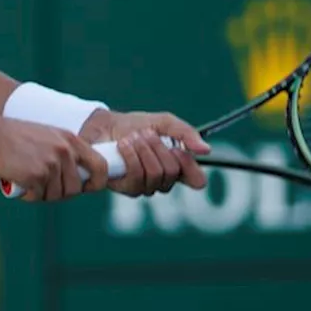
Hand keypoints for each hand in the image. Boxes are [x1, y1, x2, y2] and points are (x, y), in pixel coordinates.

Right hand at [0, 114, 109, 201]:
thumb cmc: (14, 138)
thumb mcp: (47, 136)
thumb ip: (64, 152)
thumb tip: (78, 179)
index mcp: (70, 140)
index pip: (100, 165)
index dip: (97, 182)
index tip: (86, 188)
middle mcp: (64, 151)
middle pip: (76, 188)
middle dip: (61, 193)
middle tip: (44, 188)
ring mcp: (51, 164)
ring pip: (57, 195)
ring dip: (43, 195)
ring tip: (29, 184)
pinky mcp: (36, 176)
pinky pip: (38, 197)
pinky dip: (29, 197)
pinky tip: (19, 186)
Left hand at [78, 109, 210, 196]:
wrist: (105, 125)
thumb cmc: (135, 125)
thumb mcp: (163, 122)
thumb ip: (185, 133)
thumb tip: (206, 149)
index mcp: (177, 166)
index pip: (198, 181)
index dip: (190, 167)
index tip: (178, 148)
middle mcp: (164, 180)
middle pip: (173, 172)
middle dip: (158, 148)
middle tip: (146, 133)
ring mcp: (145, 187)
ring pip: (155, 175)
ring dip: (143, 150)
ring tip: (132, 137)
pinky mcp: (127, 189)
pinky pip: (136, 178)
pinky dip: (130, 157)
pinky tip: (123, 146)